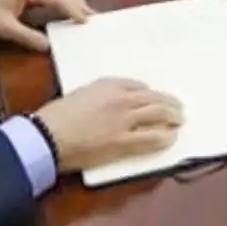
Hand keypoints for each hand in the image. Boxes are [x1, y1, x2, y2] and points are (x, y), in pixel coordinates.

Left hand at [0, 0, 91, 52]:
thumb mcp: (4, 29)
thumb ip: (28, 37)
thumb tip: (50, 47)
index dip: (74, 10)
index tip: (88, 21)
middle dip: (80, 4)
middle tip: (96, 20)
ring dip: (74, 3)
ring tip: (89, 16)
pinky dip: (65, 3)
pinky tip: (71, 13)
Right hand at [34, 77, 185, 174]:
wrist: (47, 135)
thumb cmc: (56, 116)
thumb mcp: (80, 94)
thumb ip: (100, 96)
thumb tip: (113, 104)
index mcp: (109, 84)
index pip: (139, 86)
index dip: (150, 94)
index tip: (155, 98)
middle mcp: (122, 98)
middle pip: (154, 98)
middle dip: (169, 103)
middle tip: (178, 108)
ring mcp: (125, 120)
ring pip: (158, 114)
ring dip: (172, 117)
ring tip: (179, 121)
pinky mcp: (124, 141)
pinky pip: (152, 138)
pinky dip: (165, 137)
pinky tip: (171, 138)